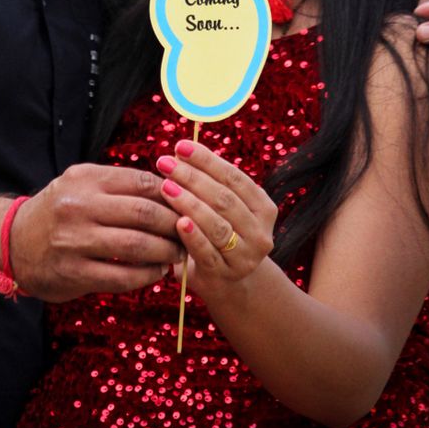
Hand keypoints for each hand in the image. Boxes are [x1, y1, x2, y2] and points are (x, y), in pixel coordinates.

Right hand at [9, 163, 182, 301]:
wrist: (12, 242)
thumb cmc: (58, 210)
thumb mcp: (80, 184)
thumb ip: (118, 185)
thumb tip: (171, 189)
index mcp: (85, 179)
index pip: (142, 182)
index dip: (171, 195)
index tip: (186, 205)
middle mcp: (79, 206)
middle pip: (144, 213)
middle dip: (174, 225)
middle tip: (189, 233)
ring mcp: (75, 241)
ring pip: (137, 246)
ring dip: (165, 252)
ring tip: (177, 254)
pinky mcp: (73, 272)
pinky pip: (122, 276)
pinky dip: (146, 275)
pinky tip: (156, 272)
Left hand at [156, 140, 276, 297]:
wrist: (226, 281)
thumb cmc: (218, 231)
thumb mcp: (222, 207)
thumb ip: (209, 181)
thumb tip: (180, 151)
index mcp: (263, 208)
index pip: (234, 177)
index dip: (206, 160)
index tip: (180, 146)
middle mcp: (260, 232)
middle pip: (224, 198)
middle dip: (192, 177)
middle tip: (165, 163)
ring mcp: (246, 256)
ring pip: (217, 224)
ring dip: (189, 202)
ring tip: (165, 186)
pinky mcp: (226, 274)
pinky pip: (207, 252)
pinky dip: (193, 235)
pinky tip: (178, 222)